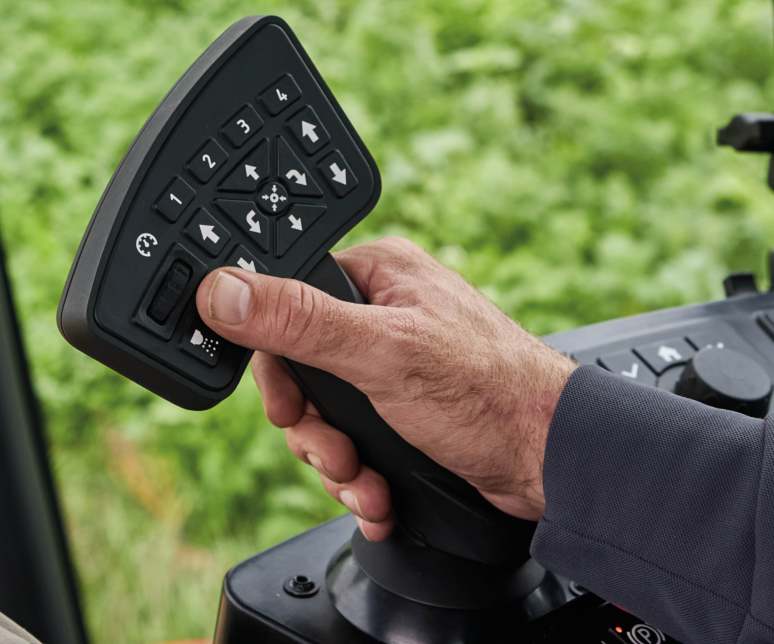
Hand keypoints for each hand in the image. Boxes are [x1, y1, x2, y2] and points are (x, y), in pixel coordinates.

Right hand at [194, 238, 575, 541]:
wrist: (550, 465)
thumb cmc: (491, 392)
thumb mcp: (381, 352)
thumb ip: (298, 321)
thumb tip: (223, 290)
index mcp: (376, 277)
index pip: (285, 305)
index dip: (279, 366)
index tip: (291, 405)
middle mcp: (384, 316)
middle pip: (301, 374)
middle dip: (315, 430)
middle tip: (337, 451)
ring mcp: (394, 368)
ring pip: (324, 420)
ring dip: (338, 464)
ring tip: (367, 481)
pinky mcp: (405, 415)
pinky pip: (353, 446)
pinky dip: (361, 480)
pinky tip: (380, 495)